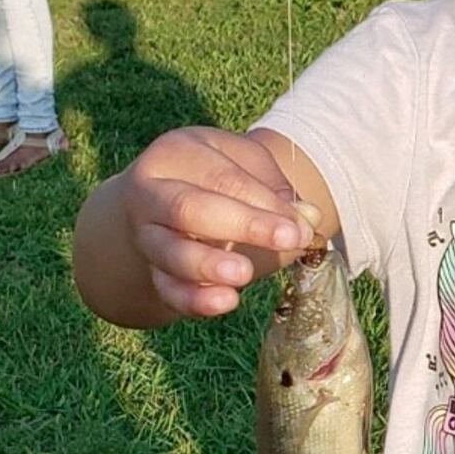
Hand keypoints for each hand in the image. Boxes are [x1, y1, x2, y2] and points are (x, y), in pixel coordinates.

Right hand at [122, 127, 316, 319]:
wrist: (168, 210)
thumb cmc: (221, 184)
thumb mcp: (248, 170)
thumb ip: (277, 193)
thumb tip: (308, 218)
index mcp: (179, 152)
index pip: (221, 178)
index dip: (263, 203)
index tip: (299, 227)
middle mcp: (152, 191)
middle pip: (187, 208)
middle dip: (242, 225)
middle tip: (287, 241)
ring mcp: (146, 234)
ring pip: (170, 251)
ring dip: (208, 265)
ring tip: (244, 274)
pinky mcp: (151, 272)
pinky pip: (167, 289)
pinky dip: (195, 299)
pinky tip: (226, 301)